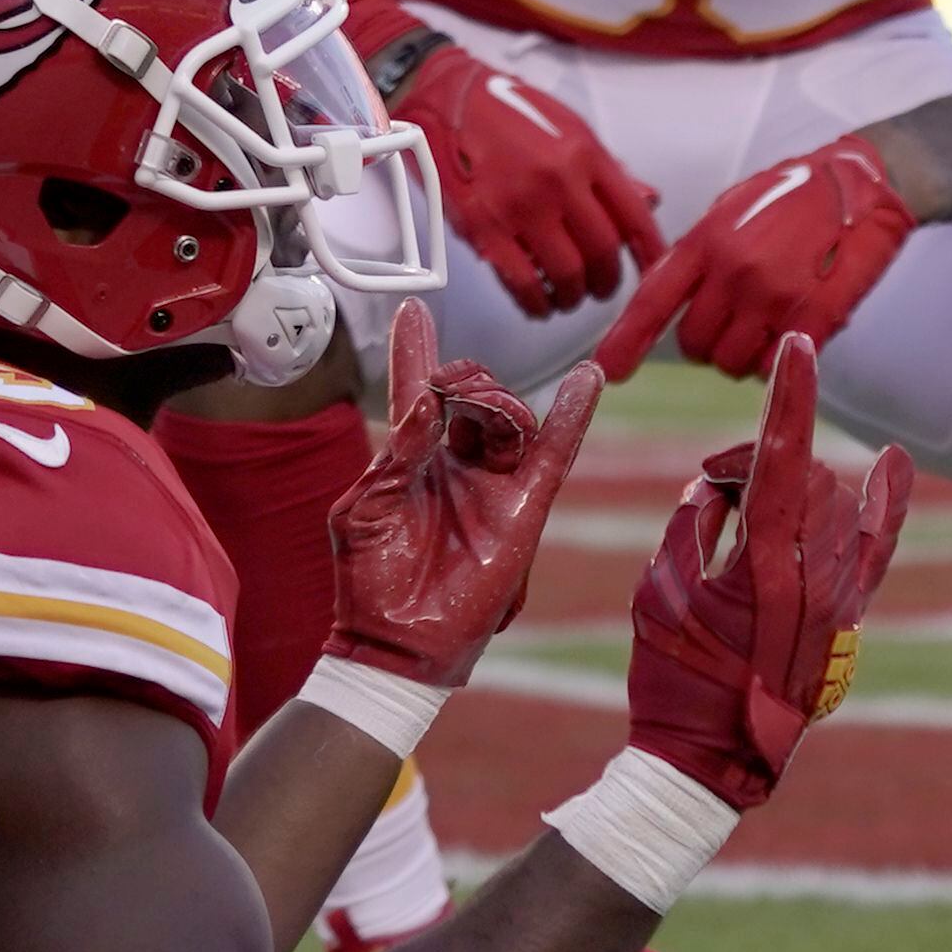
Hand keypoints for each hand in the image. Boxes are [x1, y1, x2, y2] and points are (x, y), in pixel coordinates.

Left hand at [319, 300, 601, 688]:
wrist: (398, 642)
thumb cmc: (368, 578)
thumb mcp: (363, 509)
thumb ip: (396, 454)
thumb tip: (426, 406)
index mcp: (409, 456)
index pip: (415, 390)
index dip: (414, 348)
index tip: (413, 309)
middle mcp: (455, 462)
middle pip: (474, 395)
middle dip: (465, 378)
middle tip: (448, 387)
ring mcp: (492, 483)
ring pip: (510, 417)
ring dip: (498, 401)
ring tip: (481, 411)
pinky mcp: (525, 508)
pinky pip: (555, 452)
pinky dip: (573, 415)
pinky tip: (587, 378)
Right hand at [354, 3, 665, 314]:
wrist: (449, 99)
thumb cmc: (511, 111)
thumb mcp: (570, 128)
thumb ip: (609, 171)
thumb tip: (648, 202)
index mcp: (586, 155)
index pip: (634, 217)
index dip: (650, 254)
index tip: (654, 270)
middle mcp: (558, 181)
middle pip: (602, 253)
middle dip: (607, 282)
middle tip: (601, 287)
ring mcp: (520, 206)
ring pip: (567, 275)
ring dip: (573, 296)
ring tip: (569, 297)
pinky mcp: (483, 227)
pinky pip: (522, 283)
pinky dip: (537, 303)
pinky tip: (540, 304)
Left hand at [591, 134, 914, 384]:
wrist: (861, 181)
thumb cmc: (793, 194)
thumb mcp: (730, 210)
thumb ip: (697, 254)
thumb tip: (669, 296)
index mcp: (706, 240)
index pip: (652, 301)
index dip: (625, 341)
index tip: (606, 371)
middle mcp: (734, 271)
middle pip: (693, 344)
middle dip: (707, 344)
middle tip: (732, 325)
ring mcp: (774, 295)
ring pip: (732, 363)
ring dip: (743, 357)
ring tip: (766, 326)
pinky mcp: (815, 314)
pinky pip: (776, 365)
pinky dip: (777, 362)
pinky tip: (788, 337)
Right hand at [622, 332, 912, 807]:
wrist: (715, 761)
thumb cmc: (675, 679)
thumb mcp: (661, 591)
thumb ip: (690, 526)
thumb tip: (715, 490)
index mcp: (765, 566)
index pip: (782, 459)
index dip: (790, 397)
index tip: (798, 346)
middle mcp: (817, 575)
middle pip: (802, 476)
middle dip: (753, 463)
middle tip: (709, 489)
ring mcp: (841, 596)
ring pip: (834, 502)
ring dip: (789, 487)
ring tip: (739, 516)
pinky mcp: (849, 616)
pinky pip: (878, 547)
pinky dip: (887, 503)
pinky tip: (893, 462)